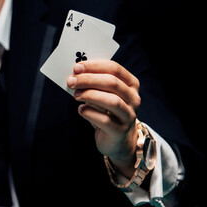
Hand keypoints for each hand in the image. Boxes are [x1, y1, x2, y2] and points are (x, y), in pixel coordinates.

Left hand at [68, 60, 140, 177]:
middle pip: (112, 83)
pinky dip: (90, 113)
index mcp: (131, 85)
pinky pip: (104, 120)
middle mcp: (133, 99)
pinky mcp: (120, 131)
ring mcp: (129, 115)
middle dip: (89, 79)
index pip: (115, 69)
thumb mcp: (105, 95)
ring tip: (76, 95)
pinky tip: (81, 109)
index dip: (95, 66)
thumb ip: (95, 84)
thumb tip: (76, 75)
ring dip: (90, 95)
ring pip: (111, 101)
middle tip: (72, 81)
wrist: (117, 139)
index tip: (77, 67)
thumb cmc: (108, 112)